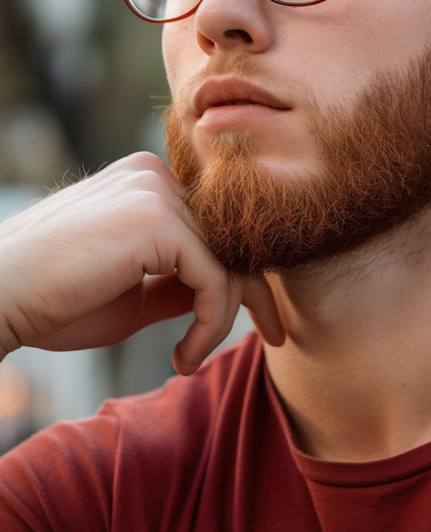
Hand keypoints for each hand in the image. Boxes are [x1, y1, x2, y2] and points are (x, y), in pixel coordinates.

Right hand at [0, 153, 283, 374]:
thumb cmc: (52, 300)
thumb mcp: (132, 292)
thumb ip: (178, 281)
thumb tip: (227, 292)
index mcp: (147, 180)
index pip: (217, 226)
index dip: (245, 275)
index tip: (263, 322)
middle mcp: (155, 173)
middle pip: (234, 238)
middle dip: (258, 293)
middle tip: (277, 337)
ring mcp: (155, 191)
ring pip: (230, 260)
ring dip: (221, 320)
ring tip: (188, 358)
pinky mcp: (156, 220)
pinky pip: (215, 280)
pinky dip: (210, 325)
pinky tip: (182, 355)